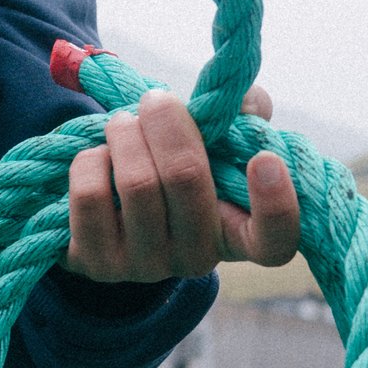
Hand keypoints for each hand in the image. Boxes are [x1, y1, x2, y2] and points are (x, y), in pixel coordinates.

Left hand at [64, 82, 298, 283]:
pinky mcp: (99, 263)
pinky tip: (97, 157)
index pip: (275, 241)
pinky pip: (91, 196)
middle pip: (186, 178)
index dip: (276, 205)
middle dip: (166, 123)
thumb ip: (241, 119)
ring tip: (122, 123)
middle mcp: (198, 258)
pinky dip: (90, 160)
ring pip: (137, 182)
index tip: (264, 158)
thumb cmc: (175, 170)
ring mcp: (147, 267)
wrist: (110, 212)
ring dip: (125, 134)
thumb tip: (245, 100)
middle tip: (155, 100)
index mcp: (239, 233)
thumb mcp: (214, 147)